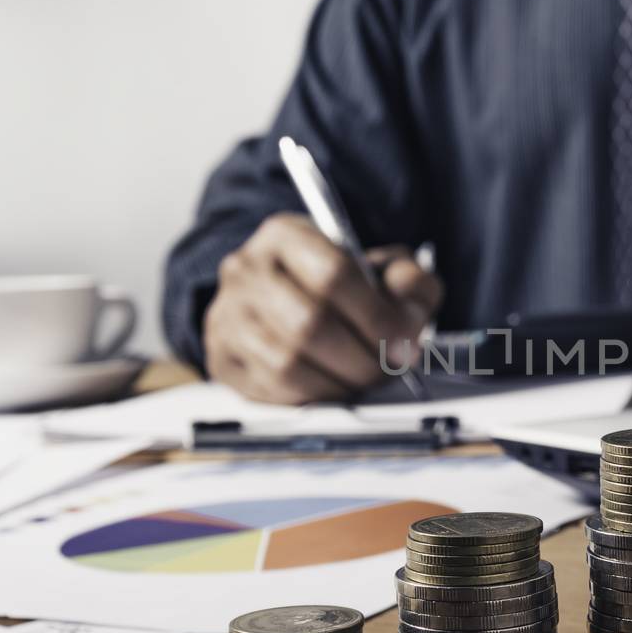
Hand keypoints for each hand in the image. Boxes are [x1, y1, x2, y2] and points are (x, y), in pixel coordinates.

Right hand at [203, 213, 441, 403]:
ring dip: (340, 384)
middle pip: (309, 325)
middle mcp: (245, 269)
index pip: (334, 275)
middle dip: (362, 358)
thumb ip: (410, 283)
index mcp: (285, 235)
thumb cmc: (345, 288)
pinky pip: (270, 390)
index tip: (406, 342)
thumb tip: (407, 312)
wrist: (289, 301)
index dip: (378, 316)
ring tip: (365, 381)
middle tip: (389, 370)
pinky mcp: (221, 358)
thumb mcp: (384, 271)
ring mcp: (226, 315)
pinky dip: (313, 397)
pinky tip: (335, 389)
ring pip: (288, 364)